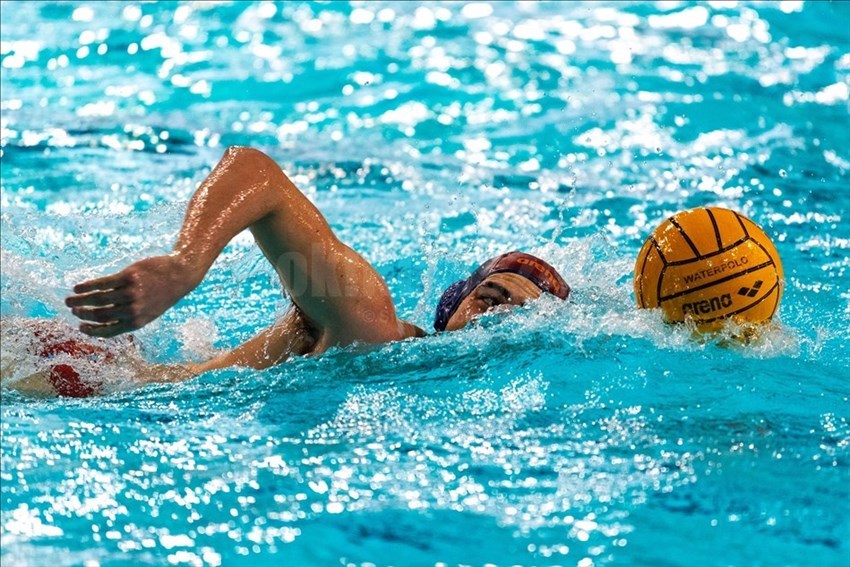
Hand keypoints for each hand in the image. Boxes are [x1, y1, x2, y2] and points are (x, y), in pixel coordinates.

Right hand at [66, 255, 197, 337]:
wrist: (179, 275)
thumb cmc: (162, 294)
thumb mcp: (148, 312)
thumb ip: (129, 317)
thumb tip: (103, 320)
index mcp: (136, 322)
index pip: (107, 331)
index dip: (91, 330)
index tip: (80, 326)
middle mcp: (132, 310)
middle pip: (99, 315)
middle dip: (82, 314)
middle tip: (72, 309)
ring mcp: (130, 293)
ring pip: (97, 299)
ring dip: (79, 300)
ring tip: (70, 299)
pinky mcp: (128, 277)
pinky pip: (102, 283)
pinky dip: (87, 286)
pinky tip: (78, 287)